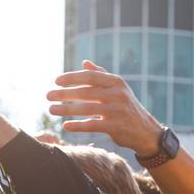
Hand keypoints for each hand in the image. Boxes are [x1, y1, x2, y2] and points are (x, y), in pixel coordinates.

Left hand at [46, 60, 162, 155]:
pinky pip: (92, 125)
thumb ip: (101, 75)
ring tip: (51, 110)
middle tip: (48, 95)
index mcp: (116, 82)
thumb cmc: (126, 106)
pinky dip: (77, 125)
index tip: (56, 81)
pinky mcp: (115, 127)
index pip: (90, 76)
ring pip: (86, 109)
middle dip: (64, 94)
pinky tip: (65, 126)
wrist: (145, 131)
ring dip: (66, 110)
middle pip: (86, 92)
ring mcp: (117, 111)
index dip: (72, 78)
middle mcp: (117, 94)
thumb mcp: (117, 88)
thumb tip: (85, 62)